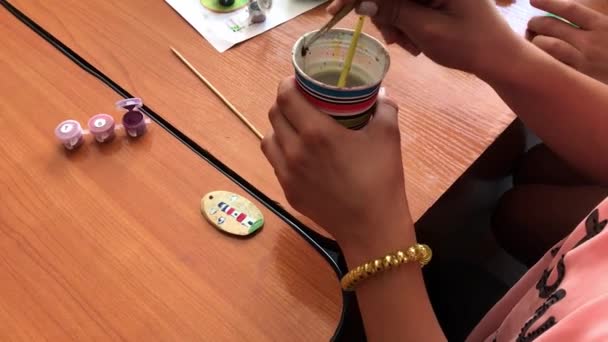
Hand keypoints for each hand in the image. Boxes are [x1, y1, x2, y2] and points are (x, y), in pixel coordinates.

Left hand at [261, 77, 411, 245]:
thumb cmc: (381, 178)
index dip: (288, 83)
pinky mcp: (288, 191)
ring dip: (279, 127)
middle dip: (285, 103)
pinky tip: (299, 154)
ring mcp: (287, 173)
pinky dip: (282, 152)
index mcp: (316, 132)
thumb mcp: (388, 136)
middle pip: (274, 114)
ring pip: (268, 139)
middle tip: (302, 102)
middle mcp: (294, 150)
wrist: (371, 226)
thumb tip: (381, 93)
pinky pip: (275, 162)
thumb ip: (384, 108)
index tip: (299, 81)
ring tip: (296, 128)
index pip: (286, 96)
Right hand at [327, 0, 522, 75]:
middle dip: (383, 14)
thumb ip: (393, 11)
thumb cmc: (469, 44)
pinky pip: (405, 6)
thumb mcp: (426, 29)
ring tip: (411, 45)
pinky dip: (403, 24)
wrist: (498, 57)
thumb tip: (362, 1)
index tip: (336, 9)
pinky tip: (415, 41)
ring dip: (394, 23)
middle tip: (395, 39)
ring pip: (393, 1)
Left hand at [527, 0, 607, 83]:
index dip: (548, 2)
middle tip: (531, 24)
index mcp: (603, 26)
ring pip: (546, 46)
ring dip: (534, 41)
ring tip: (532, 41)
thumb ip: (595, 22)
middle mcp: (590, 42)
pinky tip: (537, 60)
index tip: (533, 0)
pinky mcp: (577, 80)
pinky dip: (540, 61)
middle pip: (552, 26)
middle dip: (536, 23)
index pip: (570, 9)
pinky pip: (551, 67)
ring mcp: (582, 63)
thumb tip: (573, 13)